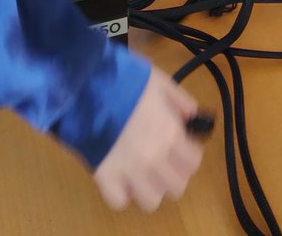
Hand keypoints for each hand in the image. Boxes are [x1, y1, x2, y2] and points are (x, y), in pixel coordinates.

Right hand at [93, 68, 203, 211]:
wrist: (88, 87)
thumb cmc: (126, 80)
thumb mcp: (159, 80)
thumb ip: (180, 99)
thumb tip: (193, 116)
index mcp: (170, 134)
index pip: (193, 163)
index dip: (189, 155)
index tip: (182, 147)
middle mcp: (155, 159)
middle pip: (176, 188)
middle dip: (173, 175)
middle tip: (163, 162)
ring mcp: (130, 173)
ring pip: (151, 201)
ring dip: (149, 189)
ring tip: (141, 173)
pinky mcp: (105, 178)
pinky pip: (119, 201)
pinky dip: (121, 193)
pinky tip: (120, 178)